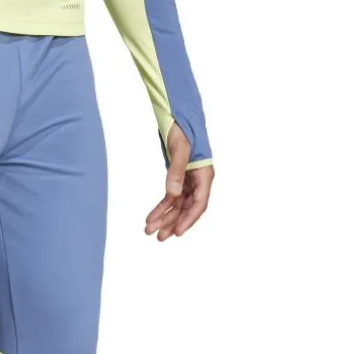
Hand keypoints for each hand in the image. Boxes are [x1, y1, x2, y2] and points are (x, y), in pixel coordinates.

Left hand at [144, 124, 214, 240]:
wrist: (177, 116)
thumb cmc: (181, 128)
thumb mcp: (179, 149)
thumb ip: (176, 171)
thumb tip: (173, 194)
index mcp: (205, 174)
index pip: (199, 204)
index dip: (188, 220)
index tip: (177, 233)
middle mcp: (199, 180)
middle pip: (187, 208)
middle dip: (173, 223)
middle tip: (158, 237)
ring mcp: (188, 180)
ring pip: (177, 205)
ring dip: (165, 218)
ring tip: (149, 230)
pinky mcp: (178, 178)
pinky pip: (170, 198)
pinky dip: (161, 208)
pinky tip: (151, 218)